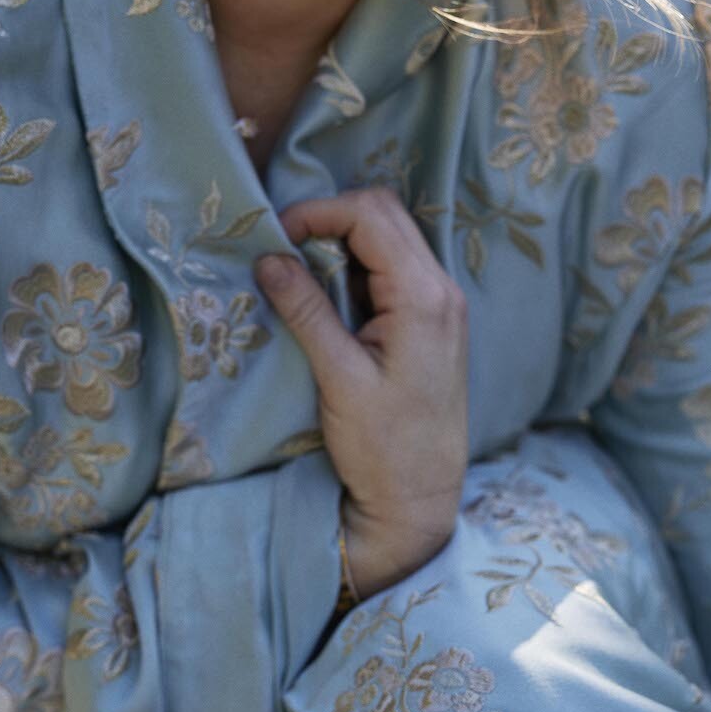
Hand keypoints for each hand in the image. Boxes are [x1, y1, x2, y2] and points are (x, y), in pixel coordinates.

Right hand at [254, 188, 468, 594]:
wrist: (419, 498)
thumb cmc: (383, 447)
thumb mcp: (338, 378)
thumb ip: (307, 311)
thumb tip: (269, 257)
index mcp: (425, 297)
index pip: (371, 216)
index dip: (318, 213)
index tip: (275, 238)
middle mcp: (442, 290)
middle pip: (385, 214)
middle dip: (330, 218)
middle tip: (285, 249)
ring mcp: (441, 304)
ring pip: (390, 238)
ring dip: (343, 243)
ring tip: (301, 275)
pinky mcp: (431, 321)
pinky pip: (393, 269)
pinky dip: (357, 268)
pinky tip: (328, 298)